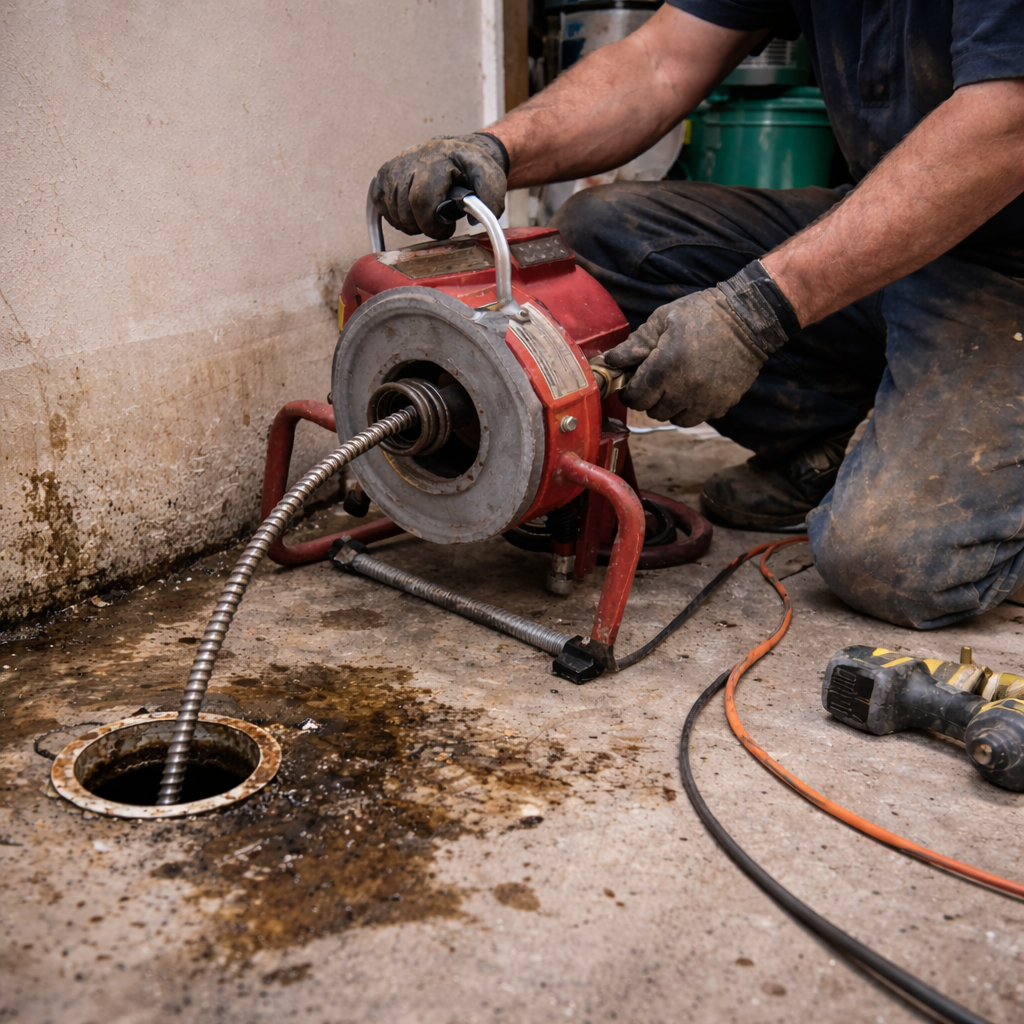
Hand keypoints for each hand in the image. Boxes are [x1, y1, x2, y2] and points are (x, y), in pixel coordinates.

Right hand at [370, 133, 507, 239]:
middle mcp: (412, 159)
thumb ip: (490, 200)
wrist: (458, 151)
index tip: (445, 229)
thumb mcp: (491, 180)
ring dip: (408, 223)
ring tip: (425, 219)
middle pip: (404, 208)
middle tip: (436, 227)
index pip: (421, 199)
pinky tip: (409, 214)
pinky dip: (392, 215)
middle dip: (421, 226)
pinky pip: (378, 200)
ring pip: (390, 208)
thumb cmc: (472, 169)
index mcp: (438, 160)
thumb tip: (474, 220)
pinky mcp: (385, 172)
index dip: (431, 224)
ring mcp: (396, 165)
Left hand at [604, 288, 766, 426]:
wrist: (748, 318)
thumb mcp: (663, 319)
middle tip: (655, 381)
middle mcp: (685, 388)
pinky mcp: (722, 403)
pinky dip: (691, 408)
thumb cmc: (702, 313)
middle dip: (649, 398)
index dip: (630, 392)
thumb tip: (611, 361)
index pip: (636, 398)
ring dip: (670, 406)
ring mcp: (705, 399)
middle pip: (653, 411)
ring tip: (675, 386)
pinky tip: (694, 389)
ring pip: (674, 419)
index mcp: (666, 365)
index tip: (633, 384)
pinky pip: (697, 417)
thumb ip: (636, 343)